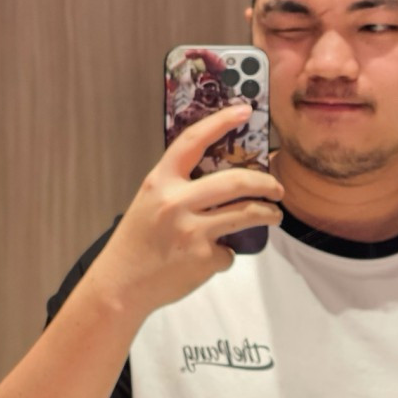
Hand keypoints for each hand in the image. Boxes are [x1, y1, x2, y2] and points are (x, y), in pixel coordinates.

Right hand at [85, 104, 283, 314]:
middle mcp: (175, 202)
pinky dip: (226, 255)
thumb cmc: (137, 240)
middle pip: (236, 182)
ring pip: (246, 213)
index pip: (193, 141)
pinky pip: (229, 251)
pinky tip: (214, 258)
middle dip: (267, 183)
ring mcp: (191, 231)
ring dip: (268, 214)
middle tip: (278, 188)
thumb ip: (180, 187)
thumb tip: (227, 181)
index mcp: (160, 181)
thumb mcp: (150, 202)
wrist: (120, 286)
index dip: (221, 122)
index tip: (246, 110)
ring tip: (274, 215)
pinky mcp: (203, 258)